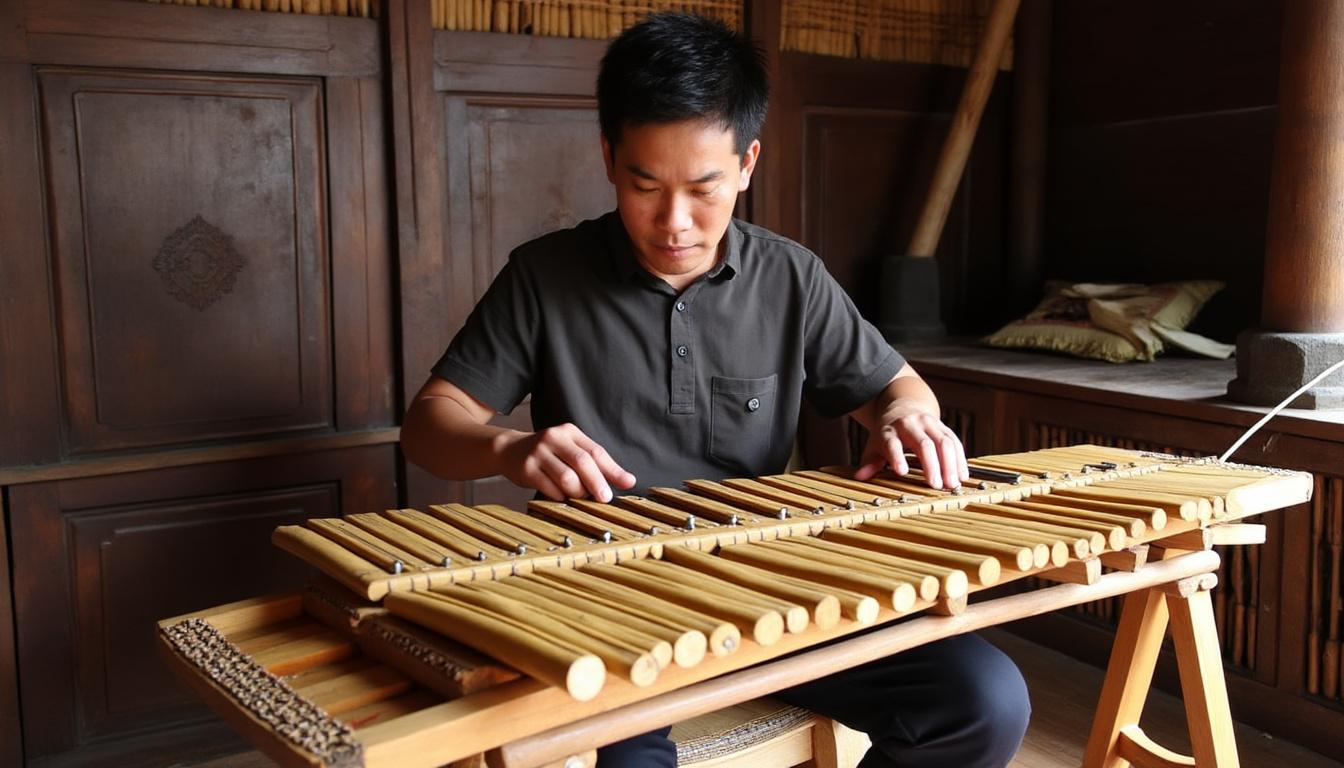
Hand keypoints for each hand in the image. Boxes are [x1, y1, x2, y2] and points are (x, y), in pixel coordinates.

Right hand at [497, 422, 635, 501]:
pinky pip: (550, 489)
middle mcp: (554, 438)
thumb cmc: (549, 454)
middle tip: (605, 498)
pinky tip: (561, 496)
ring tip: (578, 496)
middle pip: (582, 463)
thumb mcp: (572, 451)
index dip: (613, 470)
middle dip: (597, 483)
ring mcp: (538, 453)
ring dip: (577, 492)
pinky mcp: (527, 469)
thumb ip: (598, 465)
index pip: (595, 451)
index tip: (627, 484)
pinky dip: (560, 497)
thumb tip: (628, 481)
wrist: (510, 450)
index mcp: (569, 432)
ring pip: (567, 478)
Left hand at [853, 405, 967, 490]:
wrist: (904, 407)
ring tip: (953, 484)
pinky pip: (955, 442)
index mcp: (890, 430)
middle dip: (931, 465)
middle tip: (936, 486)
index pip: (893, 444)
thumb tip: (859, 476)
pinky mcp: (944, 428)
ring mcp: (930, 424)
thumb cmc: (888, 433)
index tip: (902, 472)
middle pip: (924, 444)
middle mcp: (911, 424)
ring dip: (951, 464)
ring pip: (944, 442)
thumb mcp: (875, 444)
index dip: (897, 457)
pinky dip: (960, 459)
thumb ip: (870, 462)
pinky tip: (963, 475)